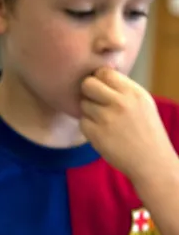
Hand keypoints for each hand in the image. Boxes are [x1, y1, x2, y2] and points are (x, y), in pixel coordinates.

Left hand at [79, 67, 176, 184]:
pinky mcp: (96, 134)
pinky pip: (82, 122)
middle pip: (88, 84)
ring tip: (103, 120)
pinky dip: (88, 126)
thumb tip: (100, 73)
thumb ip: (123, 88)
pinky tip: (101, 132)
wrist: (151, 162)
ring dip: (88, 111)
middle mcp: (120, 103)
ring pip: (83, 104)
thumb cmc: (146, 131)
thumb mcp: (142, 103)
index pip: (103, 72)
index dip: (98, 79)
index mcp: (133, 92)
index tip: (100, 87)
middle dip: (87, 91)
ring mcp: (106, 119)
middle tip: (94, 101)